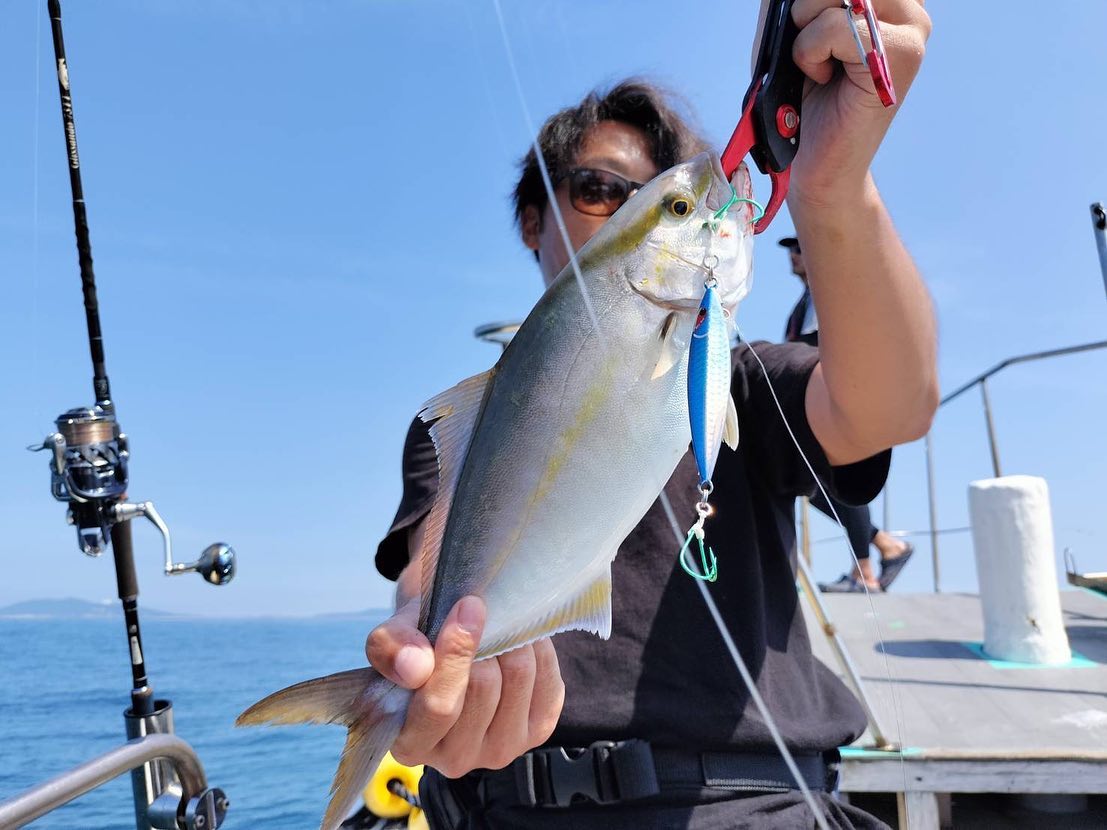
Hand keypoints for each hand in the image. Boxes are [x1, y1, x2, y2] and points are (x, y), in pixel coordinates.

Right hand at [365, 595, 564, 777]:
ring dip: (510, 639)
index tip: (465, 606)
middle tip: (478, 613)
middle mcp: (456, 759)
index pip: (439, 706)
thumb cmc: (420, 641)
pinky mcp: (538, 731)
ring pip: (518, 678)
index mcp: (411, 744)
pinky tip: (517, 642)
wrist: (453, 638)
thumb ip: (391, 647)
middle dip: (485, 641)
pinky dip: (536, 649)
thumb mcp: (395, 635)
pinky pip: (548, 680)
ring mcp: (500, 749)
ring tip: (495, 626)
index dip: (455, 654)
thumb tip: (415, 668)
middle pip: (484, 688)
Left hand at [786, 0, 931, 205]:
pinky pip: (836, 25)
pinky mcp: (901, 54)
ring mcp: (912, 29)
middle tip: (805, 42)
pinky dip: (810, 51)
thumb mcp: (789, 32)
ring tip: (815, 62)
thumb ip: (794, 1)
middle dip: (806, 4)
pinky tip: (822, 77)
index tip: (806, 22)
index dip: (815, 1)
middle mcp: (910, 7)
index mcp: (888, 0)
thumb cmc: (798, 98)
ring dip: (806, 27)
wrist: (814, 162)